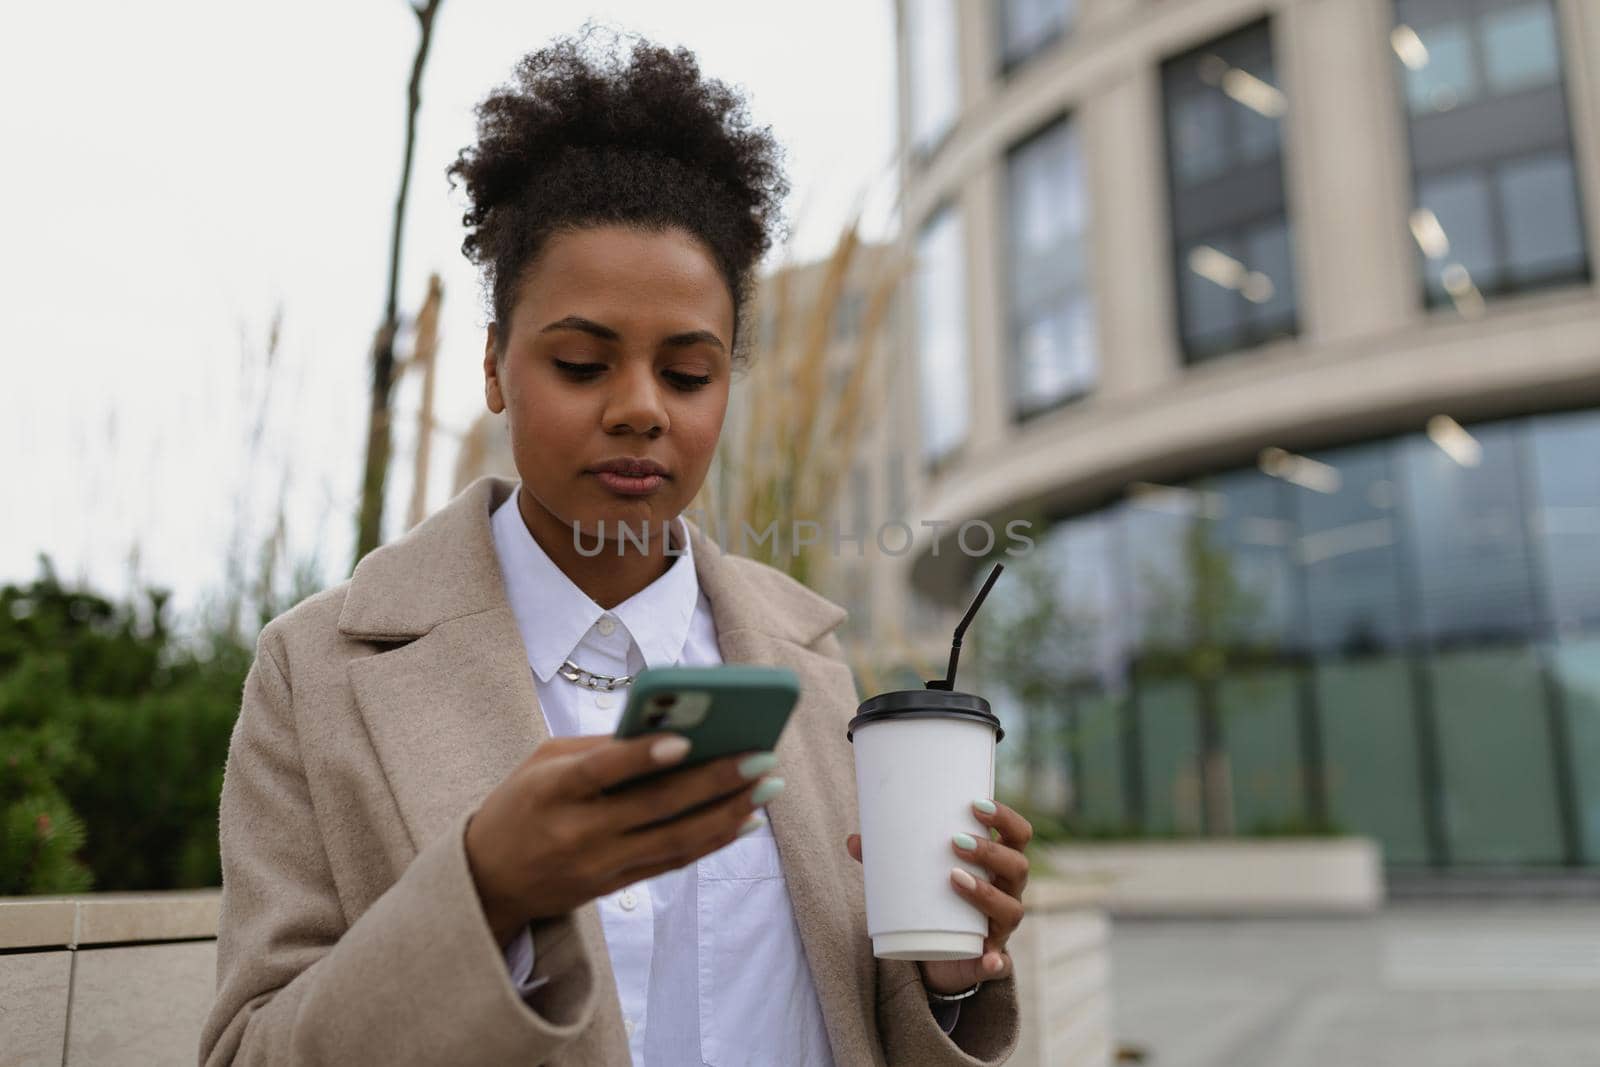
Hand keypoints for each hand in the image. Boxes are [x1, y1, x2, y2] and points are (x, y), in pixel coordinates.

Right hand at [466, 733, 779, 945]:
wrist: (487, 880)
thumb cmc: (522, 803)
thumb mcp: (543, 762)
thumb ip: (600, 747)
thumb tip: (672, 731)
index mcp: (553, 790)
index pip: (602, 770)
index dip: (644, 756)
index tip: (688, 740)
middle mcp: (578, 831)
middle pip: (655, 807)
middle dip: (714, 782)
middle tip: (761, 757)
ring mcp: (599, 865)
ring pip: (675, 840)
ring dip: (728, 813)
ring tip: (767, 786)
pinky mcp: (615, 886)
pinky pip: (673, 862)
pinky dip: (713, 840)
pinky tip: (745, 818)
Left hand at [845, 799, 1031, 995]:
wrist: (941, 956)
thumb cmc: (935, 901)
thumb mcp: (919, 877)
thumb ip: (889, 860)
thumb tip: (854, 841)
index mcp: (998, 865)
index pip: (1017, 835)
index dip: (1005, 818)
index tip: (976, 805)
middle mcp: (1008, 892)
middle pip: (1017, 867)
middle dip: (990, 851)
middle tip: (955, 841)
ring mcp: (1002, 927)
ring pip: (1012, 909)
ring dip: (987, 893)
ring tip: (953, 878)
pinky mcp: (991, 959)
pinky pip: (999, 963)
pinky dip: (995, 961)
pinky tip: (988, 957)